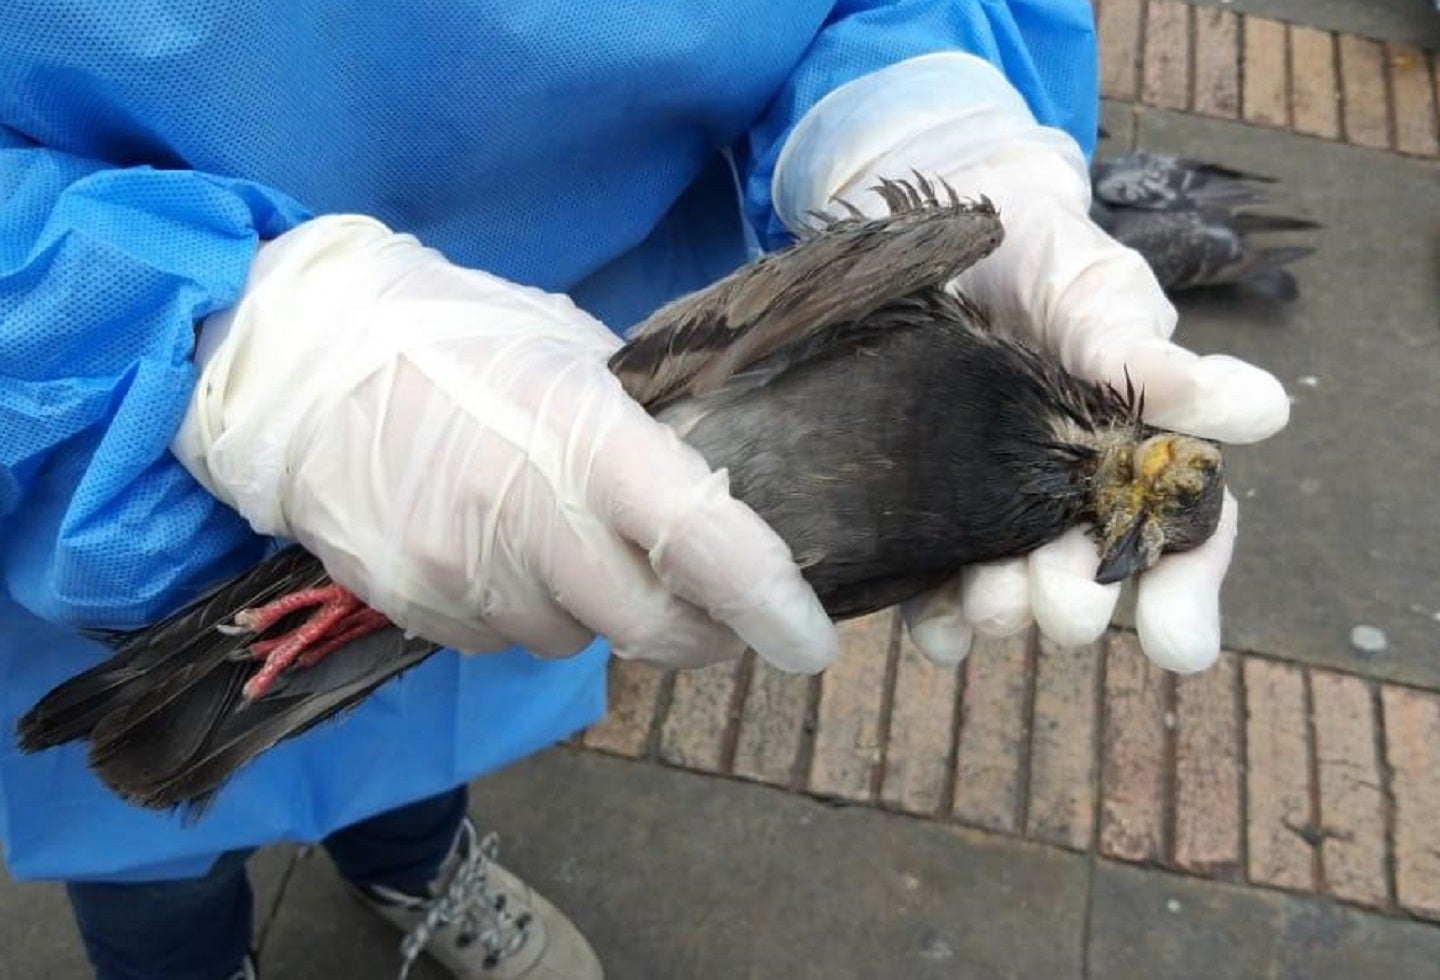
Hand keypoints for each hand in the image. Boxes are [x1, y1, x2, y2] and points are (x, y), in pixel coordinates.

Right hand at [174, 216, 837, 672]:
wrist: (297, 365)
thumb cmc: (452, 337)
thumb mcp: (566, 350)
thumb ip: (639, 428)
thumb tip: (706, 485)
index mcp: (582, 436)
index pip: (698, 537)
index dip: (767, 599)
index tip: (810, 640)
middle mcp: (527, 519)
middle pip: (650, 628)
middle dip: (700, 633)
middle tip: (715, 614)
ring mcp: (462, 574)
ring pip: (573, 641)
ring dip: (597, 613)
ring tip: (565, 542)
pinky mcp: (412, 608)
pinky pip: (502, 641)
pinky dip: (524, 612)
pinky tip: (500, 553)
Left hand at [773, 53, 1288, 670]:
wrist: (939, 239)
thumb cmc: (1044, 262)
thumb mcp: (1098, 295)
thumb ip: (1150, 357)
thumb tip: (1262, 412)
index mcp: (1140, 457)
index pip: (1179, 537)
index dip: (1185, 592)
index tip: (1179, 646)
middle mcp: (1071, 502)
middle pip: (1088, 575)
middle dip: (1079, 600)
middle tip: (1070, 612)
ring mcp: (997, 514)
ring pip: (1011, 590)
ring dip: (1006, 611)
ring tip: (995, 611)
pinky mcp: (927, 515)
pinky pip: (932, 583)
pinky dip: (936, 614)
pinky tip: (935, 629)